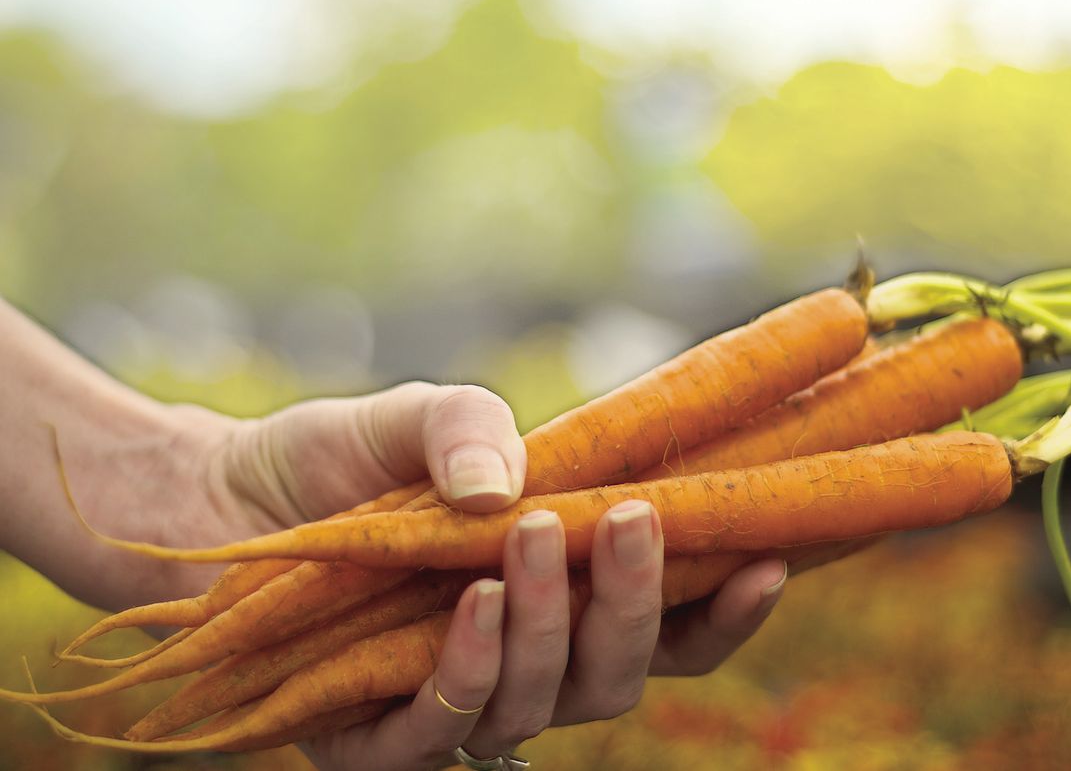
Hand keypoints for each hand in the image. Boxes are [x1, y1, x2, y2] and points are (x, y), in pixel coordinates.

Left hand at [213, 382, 785, 770]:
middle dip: (635, 604)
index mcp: (554, 596)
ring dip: (551, 629)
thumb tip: (514, 488)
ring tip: (533, 541)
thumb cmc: (341, 460)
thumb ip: (471, 426)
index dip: (722, 612)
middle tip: (634, 521)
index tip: (768, 558)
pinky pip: (442, 728)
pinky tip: (471, 608)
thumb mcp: (417, 418)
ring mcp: (451, 703)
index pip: (663, 629)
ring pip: (543, 706)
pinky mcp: (371, 736)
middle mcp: (518, 661)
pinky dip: (468, 671)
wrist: (219, 495)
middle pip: (617, 674)